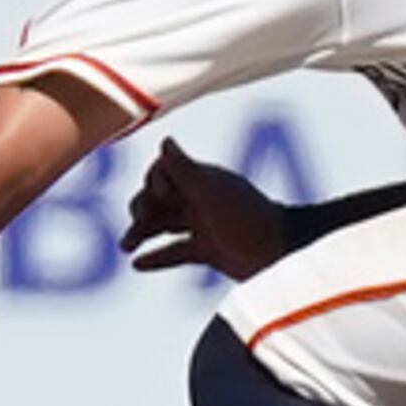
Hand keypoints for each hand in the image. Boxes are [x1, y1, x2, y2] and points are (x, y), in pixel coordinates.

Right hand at [119, 138, 293, 281]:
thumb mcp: (211, 191)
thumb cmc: (246, 218)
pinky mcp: (208, 251)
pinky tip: (138, 264)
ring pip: (163, 226)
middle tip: (137, 225)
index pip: (164, 173)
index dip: (154, 181)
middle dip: (142, 209)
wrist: (278, 254)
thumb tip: (165, 141)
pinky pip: (175, 253)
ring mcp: (204, 226)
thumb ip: (184, 168)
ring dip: (141, 233)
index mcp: (202, 181)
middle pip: (158, 201)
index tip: (160, 194)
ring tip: (126, 247)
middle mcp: (200, 201)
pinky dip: (157, 258)